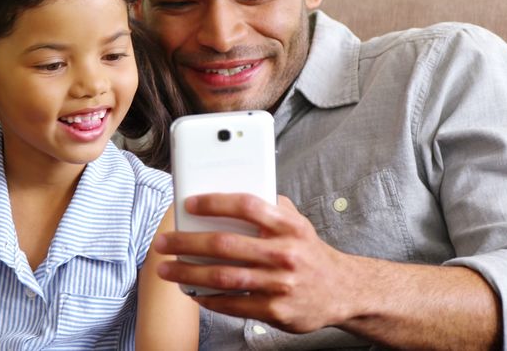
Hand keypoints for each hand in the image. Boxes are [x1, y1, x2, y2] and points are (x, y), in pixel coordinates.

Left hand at [153, 194, 359, 332]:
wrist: (342, 291)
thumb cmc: (310, 253)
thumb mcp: (298, 224)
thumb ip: (271, 207)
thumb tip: (233, 195)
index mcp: (288, 226)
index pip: (247, 206)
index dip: (214, 203)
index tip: (188, 204)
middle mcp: (284, 253)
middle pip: (225, 244)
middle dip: (187, 242)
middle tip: (164, 242)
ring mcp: (279, 284)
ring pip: (223, 277)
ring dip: (189, 273)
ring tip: (167, 269)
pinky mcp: (275, 310)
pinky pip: (233, 303)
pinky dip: (209, 298)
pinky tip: (193, 292)